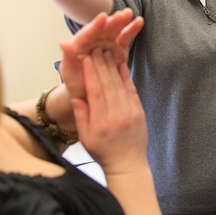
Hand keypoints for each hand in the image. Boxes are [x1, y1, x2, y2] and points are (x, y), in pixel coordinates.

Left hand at [59, 9, 142, 102]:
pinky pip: (125, 38)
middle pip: (103, 29)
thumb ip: (67, 57)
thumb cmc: (76, 84)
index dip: (95, 26)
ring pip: (115, 30)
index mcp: (80, 45)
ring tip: (129, 13)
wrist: (89, 94)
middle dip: (112, 21)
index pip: (87, 34)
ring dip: (122, 22)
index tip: (102, 17)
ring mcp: (107, 44)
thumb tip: (61, 42)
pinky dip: (131, 30)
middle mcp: (93, 41)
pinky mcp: (118, 49)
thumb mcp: (69, 73)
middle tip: (121, 15)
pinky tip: (139, 21)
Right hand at [70, 48, 147, 176]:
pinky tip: (121, 66)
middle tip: (96, 49)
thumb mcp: (85, 139)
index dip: (91, 73)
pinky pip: (132, 91)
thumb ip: (81, 117)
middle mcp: (116, 116)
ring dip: (113, 67)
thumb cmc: (103, 153)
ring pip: (120, 85)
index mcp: (101, 122)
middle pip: (108, 85)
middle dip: (101, 65)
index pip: (95, 92)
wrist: (128, 165)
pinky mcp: (139, 112)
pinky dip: (126, 78)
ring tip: (107, 52)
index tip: (86, 59)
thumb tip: (76, 97)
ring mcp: (130, 113)